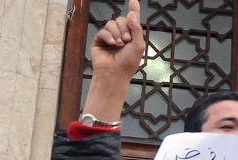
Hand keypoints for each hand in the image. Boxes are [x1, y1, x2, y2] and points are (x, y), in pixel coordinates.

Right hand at [82, 0, 144, 122]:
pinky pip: (103, 31)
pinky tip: (112, 44)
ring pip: (111, 24)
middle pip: (121, 20)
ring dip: (117, 33)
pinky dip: (108, 36)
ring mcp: (109, 38)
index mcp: (131, 36)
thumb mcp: (138, 45)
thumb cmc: (128, 63)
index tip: (134, 0)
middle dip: (124, 29)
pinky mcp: (99, 41)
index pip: (132, 20)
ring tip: (119, 45)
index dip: (133, 9)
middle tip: (126, 40)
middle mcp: (120, 35)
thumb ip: (136, 28)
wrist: (115, 74)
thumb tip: (132, 13)